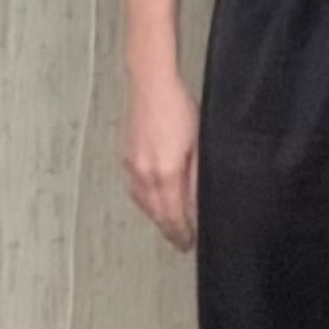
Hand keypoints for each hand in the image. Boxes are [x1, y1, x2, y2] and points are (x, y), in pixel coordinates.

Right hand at [122, 73, 199, 251]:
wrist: (152, 84)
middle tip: (181, 240)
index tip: (189, 244)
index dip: (182, 233)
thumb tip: (199, 202)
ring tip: (169, 224)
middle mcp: (145, 173)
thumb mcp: (199, 144)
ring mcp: (133, 166)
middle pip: (157, 214)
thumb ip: (198, 178)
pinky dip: (147, 200)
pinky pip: (137, 189)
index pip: (173, 216)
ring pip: (144, 203)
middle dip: (169, 229)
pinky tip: (154, 198)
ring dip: (157, 216)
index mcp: (165, 173)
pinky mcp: (128, 157)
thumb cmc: (178, 107)